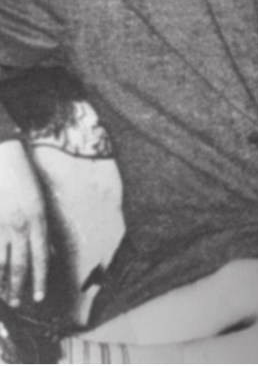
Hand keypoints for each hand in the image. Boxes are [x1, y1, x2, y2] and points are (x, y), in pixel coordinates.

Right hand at [0, 141, 47, 304]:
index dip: (39, 280)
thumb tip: (47, 252)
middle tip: (18, 303)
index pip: (41, 259)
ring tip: (3, 296)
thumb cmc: (25, 181)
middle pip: (19, 265)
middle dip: (18, 287)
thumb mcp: (42, 204)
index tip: (38, 297)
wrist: (4, 160)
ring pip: (0, 262)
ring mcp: (1, 226)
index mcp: (39, 222)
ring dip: (1, 282)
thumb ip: (43, 230)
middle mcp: (21, 227)